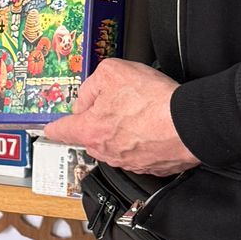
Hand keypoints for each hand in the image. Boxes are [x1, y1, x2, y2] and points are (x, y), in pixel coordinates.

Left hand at [43, 59, 198, 177]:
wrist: (189, 124)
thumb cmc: (152, 101)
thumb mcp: (112, 72)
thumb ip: (91, 84)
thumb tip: (88, 96)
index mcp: (90, 131)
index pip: (61, 131)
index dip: (54, 126)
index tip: (51, 128)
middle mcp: (105, 151)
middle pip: (92, 135)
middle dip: (100, 121)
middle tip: (118, 103)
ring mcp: (128, 162)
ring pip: (117, 143)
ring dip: (124, 130)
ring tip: (142, 112)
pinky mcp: (150, 167)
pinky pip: (140, 151)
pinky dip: (144, 139)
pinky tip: (154, 125)